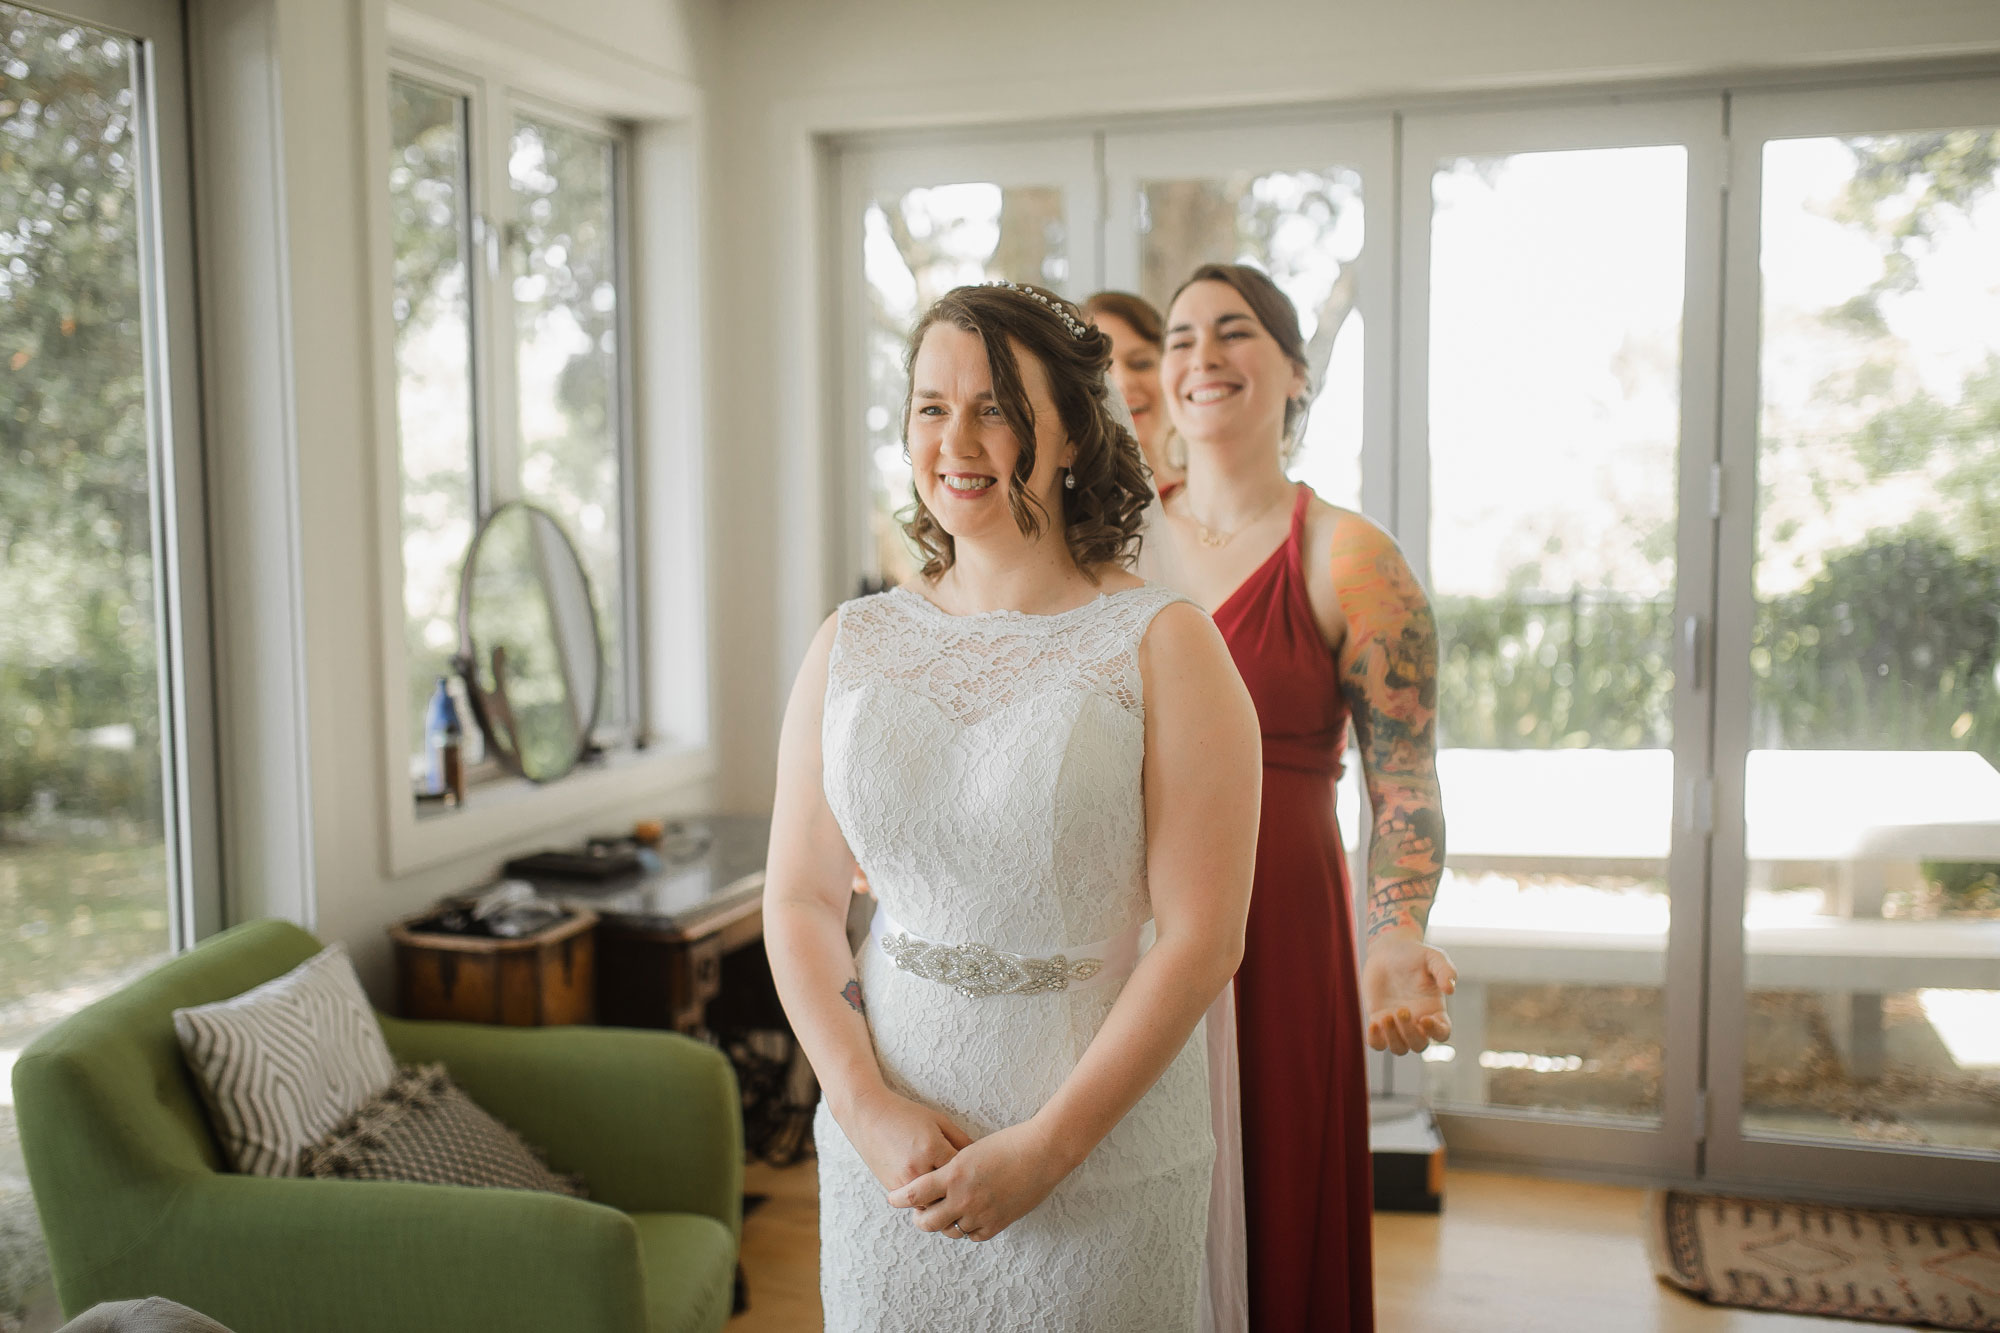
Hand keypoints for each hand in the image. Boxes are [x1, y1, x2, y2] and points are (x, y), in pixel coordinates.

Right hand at [833, 1084, 972, 1192]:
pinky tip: (938, 1198)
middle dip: (963, 1197)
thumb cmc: (906, 1115)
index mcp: (933, 1148)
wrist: (868, 1114)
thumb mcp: (938, 1121)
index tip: (984, 1178)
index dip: (976, 1176)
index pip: (963, 1172)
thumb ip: (961, 1140)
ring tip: (958, 1202)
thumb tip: (981, 1160)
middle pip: (950, 1194)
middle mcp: (918, 1168)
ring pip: (933, 1206)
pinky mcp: (892, 1188)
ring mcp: (903, 1181)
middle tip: (976, 1197)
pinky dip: (928, 1204)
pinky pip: (916, 1205)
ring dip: (945, 1206)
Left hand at [885, 1119, 1070, 1242]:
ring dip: (947, 1222)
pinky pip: (973, 1235)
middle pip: (928, 1222)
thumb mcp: (970, 1150)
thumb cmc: (1007, 1144)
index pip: (915, 1193)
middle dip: (920, 1219)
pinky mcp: (998, 1223)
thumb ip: (950, 1168)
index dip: (899, 1199)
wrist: (1042, 1153)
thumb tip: (934, 1182)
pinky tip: (970, 1215)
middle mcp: (964, 1197)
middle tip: (920, 1213)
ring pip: (951, 1230)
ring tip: (948, 1212)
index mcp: (954, 1174)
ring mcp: (981, 1213)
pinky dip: (969, 1227)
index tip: (893, 1199)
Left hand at [1361, 931, 1455, 1053]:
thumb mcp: (1433, 957)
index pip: (1442, 1033)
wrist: (1388, 951)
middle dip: (1410, 1033)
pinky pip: (1377, 1043)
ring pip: (1399, 1048)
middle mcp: (1418, 1022)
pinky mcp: (1378, 1021)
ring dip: (1392, 1038)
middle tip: (1400, 1010)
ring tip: (1385, 1017)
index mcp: (1435, 1011)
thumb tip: (1450, 989)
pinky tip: (1373, 1024)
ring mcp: (1397, 1025)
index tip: (1425, 1019)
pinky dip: (1375, 1040)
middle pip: (1419, 1045)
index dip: (1436, 1032)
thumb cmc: (1415, 955)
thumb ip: (1445, 970)